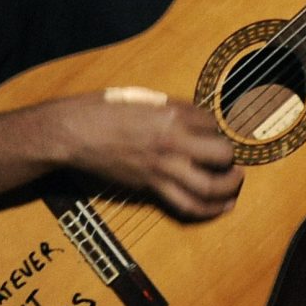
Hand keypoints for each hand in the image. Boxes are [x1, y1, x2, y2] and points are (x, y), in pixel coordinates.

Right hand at [50, 87, 241, 219]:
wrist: (71, 134)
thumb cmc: (101, 110)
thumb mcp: (142, 96)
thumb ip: (171, 107)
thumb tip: (194, 117)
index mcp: (170, 115)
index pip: (211, 123)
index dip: (215, 127)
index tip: (210, 130)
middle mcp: (171, 143)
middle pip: (221, 154)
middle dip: (231, 157)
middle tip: (231, 158)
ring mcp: (161, 168)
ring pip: (209, 186)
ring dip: (229, 187)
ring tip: (234, 182)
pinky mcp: (150, 186)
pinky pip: (186, 204)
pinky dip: (208, 209)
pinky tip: (222, 206)